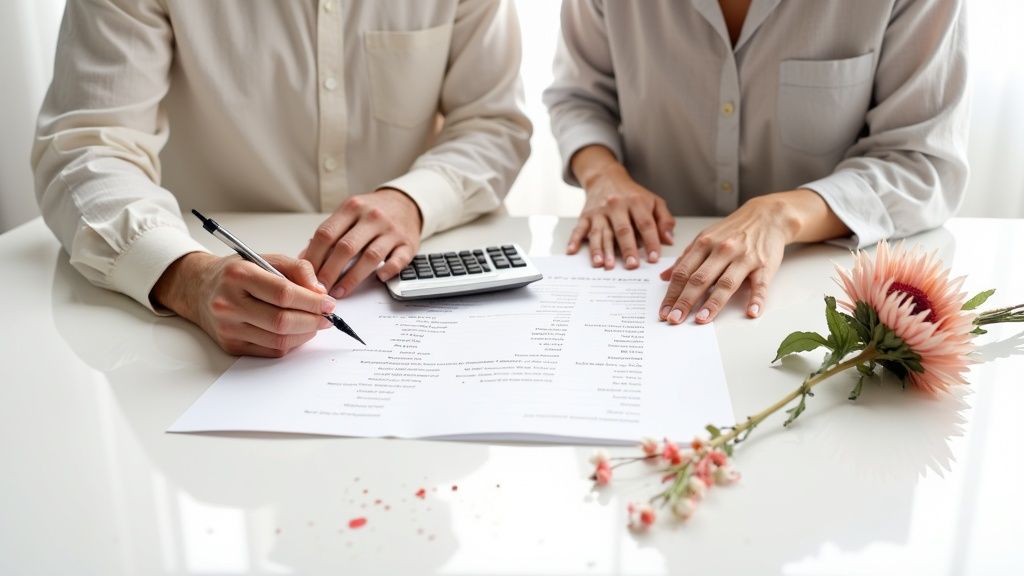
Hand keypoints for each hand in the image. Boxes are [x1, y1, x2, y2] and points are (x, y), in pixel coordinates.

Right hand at [151, 252, 335, 356]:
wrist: (199, 289)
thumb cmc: (237, 273)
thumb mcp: (265, 258)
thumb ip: (297, 269)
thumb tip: (320, 291)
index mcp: (238, 276)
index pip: (283, 293)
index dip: (312, 301)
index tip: (329, 303)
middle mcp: (228, 303)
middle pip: (282, 321)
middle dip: (312, 321)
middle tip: (327, 317)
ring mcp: (228, 328)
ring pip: (278, 340)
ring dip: (305, 334)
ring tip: (315, 324)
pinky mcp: (231, 345)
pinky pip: (270, 350)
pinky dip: (291, 343)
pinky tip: (297, 332)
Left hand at [301, 188, 421, 297]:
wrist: (405, 204)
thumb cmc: (371, 213)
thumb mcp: (348, 214)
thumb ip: (328, 234)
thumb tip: (304, 259)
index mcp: (352, 208)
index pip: (327, 234)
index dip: (314, 257)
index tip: (307, 275)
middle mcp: (372, 217)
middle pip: (346, 248)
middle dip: (329, 272)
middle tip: (320, 289)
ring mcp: (391, 230)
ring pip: (370, 257)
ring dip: (352, 278)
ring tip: (340, 291)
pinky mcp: (408, 244)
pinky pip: (397, 261)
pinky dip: (387, 272)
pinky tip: (378, 279)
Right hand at [567, 145, 674, 268]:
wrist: (606, 177)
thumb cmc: (632, 195)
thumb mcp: (653, 201)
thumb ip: (664, 220)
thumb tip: (669, 240)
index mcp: (636, 202)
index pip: (645, 224)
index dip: (651, 241)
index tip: (654, 258)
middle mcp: (616, 206)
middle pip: (622, 229)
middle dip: (627, 249)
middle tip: (631, 265)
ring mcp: (599, 212)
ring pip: (600, 232)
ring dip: (601, 249)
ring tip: (603, 264)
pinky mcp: (585, 216)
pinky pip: (579, 229)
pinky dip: (574, 240)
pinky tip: (572, 251)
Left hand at [658, 189, 850, 324]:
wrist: (767, 216)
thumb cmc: (733, 230)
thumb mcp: (705, 238)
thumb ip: (685, 258)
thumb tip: (664, 277)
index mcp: (704, 244)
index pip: (683, 272)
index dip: (671, 293)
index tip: (663, 311)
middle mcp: (722, 250)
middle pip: (700, 279)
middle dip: (685, 300)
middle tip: (674, 319)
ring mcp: (744, 258)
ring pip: (726, 283)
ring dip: (713, 303)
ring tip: (702, 319)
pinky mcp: (764, 266)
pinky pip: (760, 285)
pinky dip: (756, 299)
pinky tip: (751, 312)